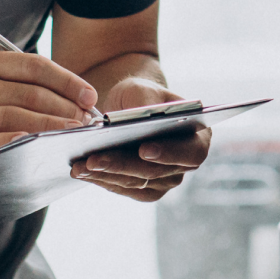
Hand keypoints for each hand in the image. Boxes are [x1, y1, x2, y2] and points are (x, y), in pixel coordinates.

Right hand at [0, 51, 95, 170]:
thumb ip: (34, 86)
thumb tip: (83, 99)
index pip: (34, 66)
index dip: (67, 81)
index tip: (89, 96)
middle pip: (29, 93)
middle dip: (64, 107)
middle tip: (85, 120)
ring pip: (15, 115)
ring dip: (49, 125)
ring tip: (71, 133)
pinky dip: (13, 140)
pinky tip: (33, 143)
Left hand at [70, 77, 209, 201]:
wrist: (130, 108)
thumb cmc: (142, 95)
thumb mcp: (143, 89)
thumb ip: (146, 100)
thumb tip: (141, 115)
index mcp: (199, 136)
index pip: (190, 152)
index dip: (169, 153)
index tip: (143, 149)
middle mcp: (185, 163)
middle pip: (156, 172)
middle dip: (122, 165)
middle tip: (94, 159)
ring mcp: (166, 180)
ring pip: (136, 183)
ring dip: (106, 175)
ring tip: (80, 165)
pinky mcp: (145, 189)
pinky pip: (124, 189)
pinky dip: (102, 181)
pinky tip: (82, 172)